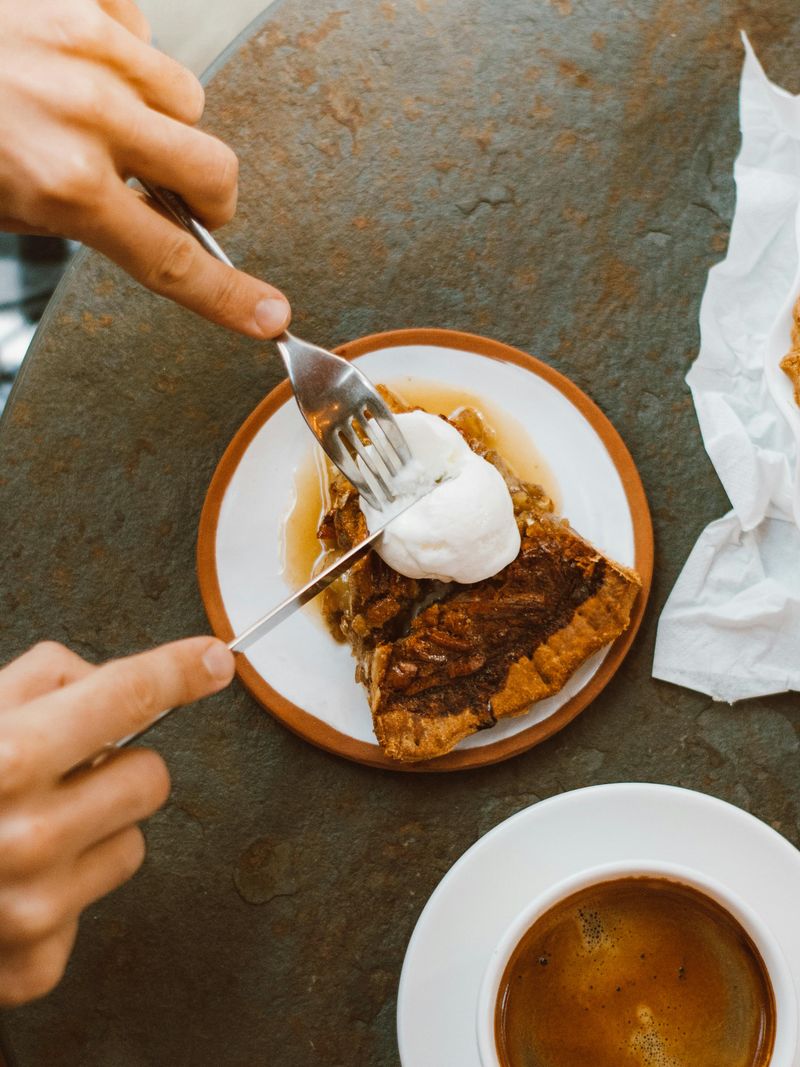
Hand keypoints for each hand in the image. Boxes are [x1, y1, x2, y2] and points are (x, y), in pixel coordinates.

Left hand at [0, 0, 290, 337]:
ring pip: (186, 100)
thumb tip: (124, 212)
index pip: (172, 261)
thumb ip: (70, 212)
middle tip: (182, 198)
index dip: (228, 297)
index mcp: (62, 185)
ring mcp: (87, 44)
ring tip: (106, 115)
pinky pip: (140, 33)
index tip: (269, 315)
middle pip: (213, 172)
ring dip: (162, 121)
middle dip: (209, 195)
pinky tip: (75, 58)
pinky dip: (122, 53)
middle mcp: (87, 115)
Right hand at [0, 636, 234, 1004]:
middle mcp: (26, 837)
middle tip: (59, 776)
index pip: (126, 697)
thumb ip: (43, 684)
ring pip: (134, 843)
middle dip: (116, 767)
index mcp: (6, 760)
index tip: (214, 660)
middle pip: (151, 776)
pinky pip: (96, 904)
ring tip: (29, 831)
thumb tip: (111, 683)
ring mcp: (34, 908)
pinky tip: (14, 883)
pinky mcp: (34, 964)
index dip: (178, 670)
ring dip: (96, 830)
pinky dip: (66, 889)